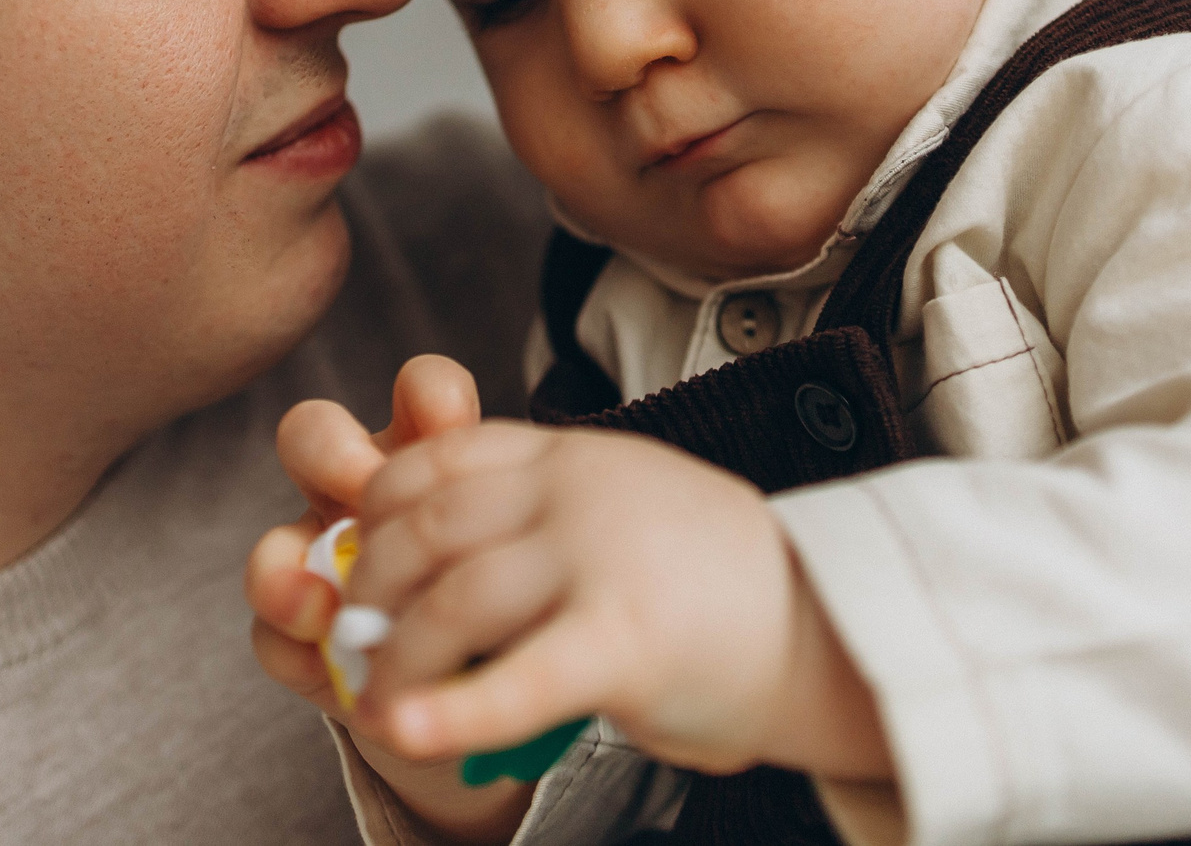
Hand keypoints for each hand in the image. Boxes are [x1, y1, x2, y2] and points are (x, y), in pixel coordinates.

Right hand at [245, 356, 528, 843]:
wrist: (502, 699)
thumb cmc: (528, 613)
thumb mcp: (534, 575)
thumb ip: (514, 551)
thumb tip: (510, 546)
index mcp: (431, 466)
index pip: (424, 394)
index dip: (428, 395)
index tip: (450, 422)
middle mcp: (362, 498)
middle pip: (316, 436)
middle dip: (330, 456)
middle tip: (357, 493)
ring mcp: (321, 566)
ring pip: (277, 541)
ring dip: (287, 569)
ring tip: (324, 609)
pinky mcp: (298, 639)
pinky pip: (270, 633)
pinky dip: (292, 647)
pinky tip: (328, 666)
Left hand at [340, 419, 890, 782]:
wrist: (836, 623)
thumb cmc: (720, 586)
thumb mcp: (623, 514)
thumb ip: (542, 526)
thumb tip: (431, 582)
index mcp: (573, 456)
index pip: (440, 460)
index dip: (380, 511)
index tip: (360, 559)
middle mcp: (578, 490)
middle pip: (428, 527)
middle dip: (373, 591)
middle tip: (355, 646)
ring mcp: (600, 558)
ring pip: (454, 601)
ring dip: (398, 661)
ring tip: (380, 707)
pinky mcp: (624, 639)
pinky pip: (516, 678)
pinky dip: (451, 710)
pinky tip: (406, 734)